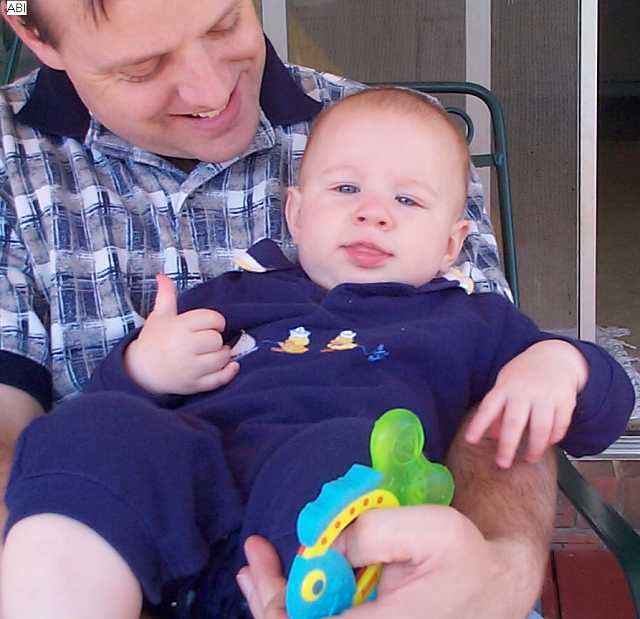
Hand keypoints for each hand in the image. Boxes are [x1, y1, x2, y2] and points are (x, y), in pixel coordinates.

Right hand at [124, 273, 238, 394]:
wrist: (140, 371)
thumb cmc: (154, 340)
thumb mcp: (159, 316)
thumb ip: (166, 295)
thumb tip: (163, 275)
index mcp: (178, 328)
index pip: (212, 319)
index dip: (215, 321)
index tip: (208, 325)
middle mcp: (185, 348)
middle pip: (217, 339)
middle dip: (215, 339)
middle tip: (207, 341)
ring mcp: (190, 369)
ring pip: (222, 358)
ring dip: (223, 354)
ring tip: (213, 352)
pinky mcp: (194, 385)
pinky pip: (220, 379)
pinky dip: (229, 372)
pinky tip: (231, 365)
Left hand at [237, 506, 537, 618]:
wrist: (495, 587)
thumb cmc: (465, 556)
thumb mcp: (427, 527)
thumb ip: (371, 532)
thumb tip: (320, 545)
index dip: (276, 603)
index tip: (264, 561)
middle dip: (268, 598)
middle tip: (255, 558)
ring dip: (275, 600)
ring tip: (257, 568)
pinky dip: (298, 604)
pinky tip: (282, 584)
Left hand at [465, 339, 588, 467]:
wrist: (555, 357)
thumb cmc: (524, 375)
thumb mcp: (505, 386)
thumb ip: (498, 410)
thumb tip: (491, 435)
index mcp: (505, 387)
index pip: (488, 407)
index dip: (478, 424)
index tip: (470, 440)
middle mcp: (524, 391)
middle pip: (514, 422)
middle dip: (507, 446)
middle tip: (502, 463)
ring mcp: (546, 395)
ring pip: (541, 428)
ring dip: (535, 447)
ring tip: (529, 458)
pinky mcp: (565, 401)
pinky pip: (560, 425)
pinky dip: (554, 438)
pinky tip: (548, 444)